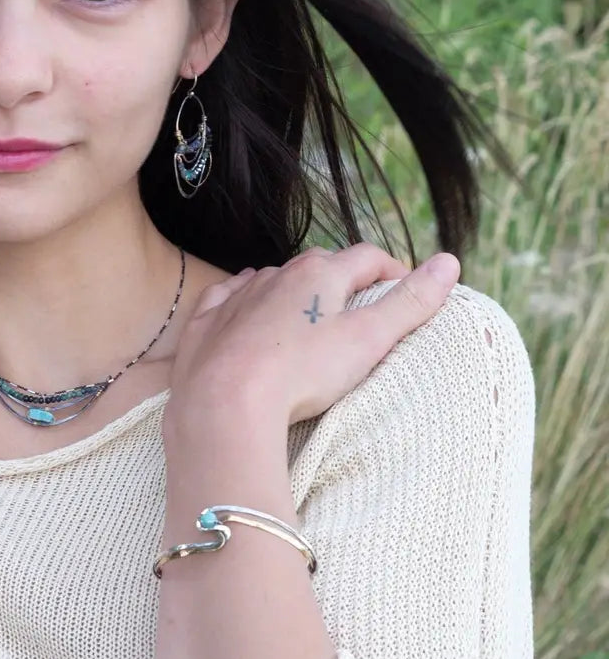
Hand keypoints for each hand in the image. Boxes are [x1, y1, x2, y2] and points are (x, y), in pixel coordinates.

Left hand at [164, 243, 460, 431]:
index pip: (366, 258)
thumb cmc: (302, 372)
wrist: (224, 401)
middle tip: (361, 305)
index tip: (405, 291)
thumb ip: (409, 303)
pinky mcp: (207, 322)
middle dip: (343, 278)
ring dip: (294, 289)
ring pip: (273, 280)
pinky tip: (248, 305)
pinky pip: (228, 297)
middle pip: (319, 264)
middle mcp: (276, 275)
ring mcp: (238, 296)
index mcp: (319, 275)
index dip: (392, 270)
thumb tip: (450, 263)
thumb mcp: (367, 339)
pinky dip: (244, 298)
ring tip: (309, 315)